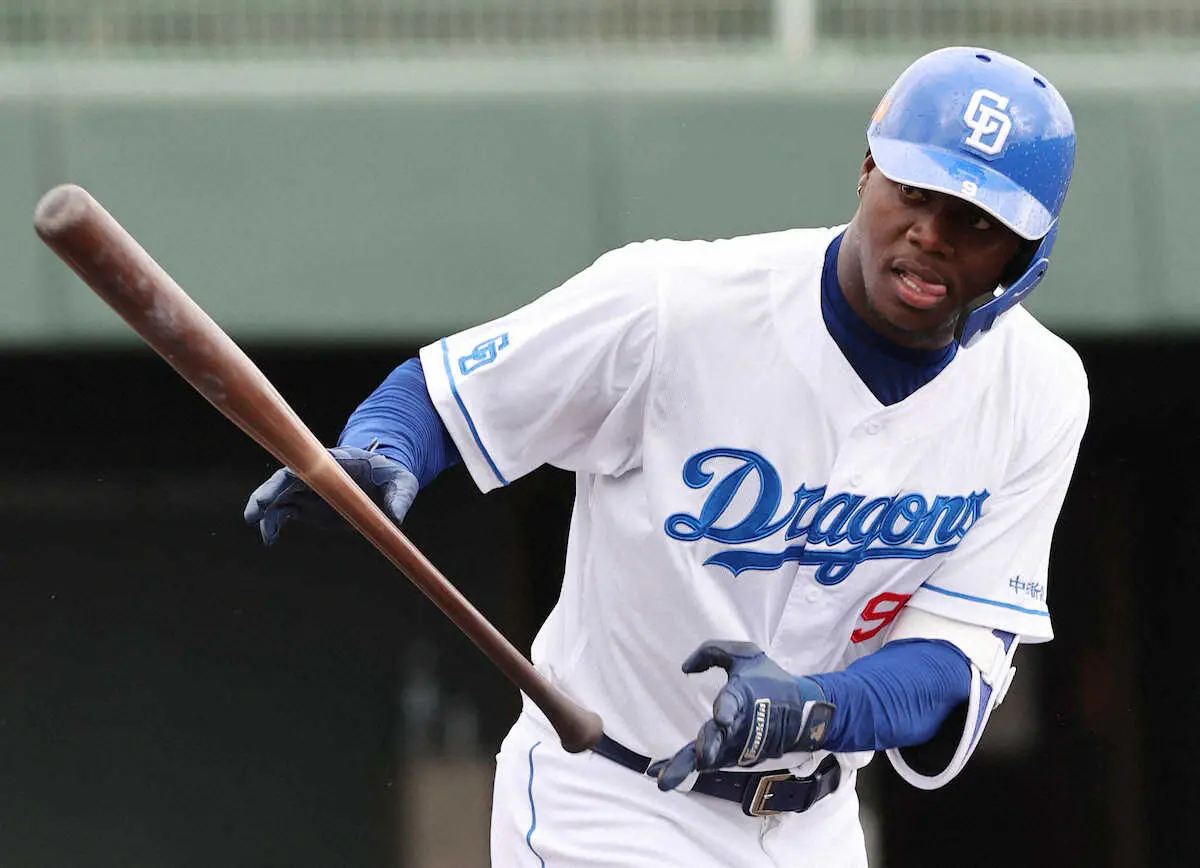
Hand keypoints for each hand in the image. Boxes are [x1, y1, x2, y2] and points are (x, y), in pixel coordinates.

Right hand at [243, 446, 418, 545]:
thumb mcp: (403, 482)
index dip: (294, 471)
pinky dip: (273, 524)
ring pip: (278, 497)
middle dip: (268, 494)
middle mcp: (316, 474)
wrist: (382, 483)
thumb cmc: (391, 477)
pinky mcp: (306, 506)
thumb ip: (401, 497)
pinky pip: (283, 513)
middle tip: (254, 514)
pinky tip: (270, 540)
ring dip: (266, 513)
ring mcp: (308, 490)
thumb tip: (396, 517)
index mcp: (337, 462)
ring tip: (266, 536)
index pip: (309, 462)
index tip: (281, 481)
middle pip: (285, 480)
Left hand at [651, 640, 834, 790]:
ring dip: (687, 767)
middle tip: (700, 759)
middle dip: (710, 748)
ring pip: (711, 758)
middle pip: (722, 737)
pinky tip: (659, 773)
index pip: (735, 701)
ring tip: (663, 780)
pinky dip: (684, 768)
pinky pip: (707, 764)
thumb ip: (711, 652)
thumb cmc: (768, 679)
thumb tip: (685, 668)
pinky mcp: (738, 758)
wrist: (803, 711)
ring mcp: (741, 745)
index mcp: (744, 695)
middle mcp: (742, 724)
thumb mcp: (744, 655)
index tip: (722, 718)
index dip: (728, 709)